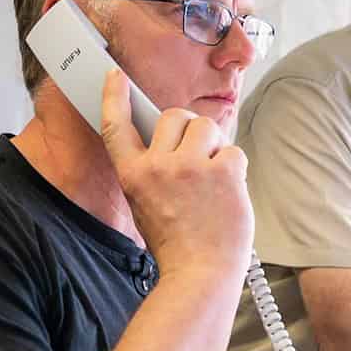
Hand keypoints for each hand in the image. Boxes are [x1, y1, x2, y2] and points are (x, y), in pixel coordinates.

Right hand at [99, 69, 253, 279]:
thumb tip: (173, 146)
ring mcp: (190, 167)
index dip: (115, 97)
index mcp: (133, 175)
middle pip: (174, 117)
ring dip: (214, 145)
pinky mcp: (223, 172)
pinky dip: (235, 168)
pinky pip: (233, 150)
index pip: (117, 126)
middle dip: (189, 130)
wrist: (200, 274)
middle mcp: (158, 166)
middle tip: (198, 156)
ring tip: (214, 177)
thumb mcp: (146, 205)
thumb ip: (153, 173)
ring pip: (206, 127)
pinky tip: (230, 192)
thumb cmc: (178, 246)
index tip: (116, 77)